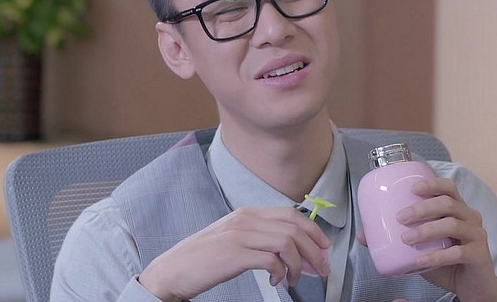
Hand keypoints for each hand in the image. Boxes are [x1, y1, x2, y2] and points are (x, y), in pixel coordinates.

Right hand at [138, 207, 330, 300]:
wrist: (171, 271)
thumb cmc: (203, 259)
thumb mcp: (233, 238)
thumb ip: (259, 236)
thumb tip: (291, 248)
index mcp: (247, 213)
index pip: (291, 214)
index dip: (313, 230)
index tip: (324, 248)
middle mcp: (245, 219)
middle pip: (294, 227)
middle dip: (314, 250)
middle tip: (321, 269)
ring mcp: (239, 235)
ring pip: (287, 242)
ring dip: (299, 265)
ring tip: (294, 280)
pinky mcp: (234, 254)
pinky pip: (272, 260)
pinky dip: (281, 273)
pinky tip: (275, 283)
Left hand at [398, 177, 496, 301]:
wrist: (471, 286)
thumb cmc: (446, 260)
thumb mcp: (421, 247)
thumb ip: (397, 239)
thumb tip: (364, 235)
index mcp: (457, 209)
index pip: (449, 187)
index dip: (432, 184)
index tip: (412, 188)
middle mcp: (470, 217)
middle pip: (448, 203)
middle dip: (422, 207)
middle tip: (400, 217)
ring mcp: (477, 235)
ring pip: (452, 224)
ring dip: (426, 230)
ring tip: (406, 239)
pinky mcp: (479, 255)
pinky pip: (458, 252)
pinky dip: (437, 256)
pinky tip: (420, 260)